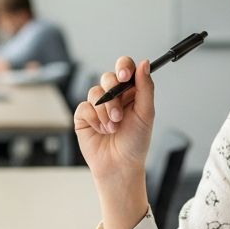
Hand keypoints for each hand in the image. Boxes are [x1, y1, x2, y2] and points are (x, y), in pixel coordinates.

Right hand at [74, 56, 154, 183]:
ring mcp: (97, 105)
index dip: (124, 67)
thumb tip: (144, 63)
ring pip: (95, 92)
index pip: (125, 68)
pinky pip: (84, 107)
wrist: (120, 165)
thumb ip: (145, 87)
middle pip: (108, 77)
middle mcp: (113, 96)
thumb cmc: (135, 142)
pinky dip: (94, 119)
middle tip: (119, 114)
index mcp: (130, 92)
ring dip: (106, 112)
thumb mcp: (146, 113)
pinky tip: (101, 131)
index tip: (125, 76)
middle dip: (113, 95)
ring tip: (113, 128)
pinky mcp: (83, 116)